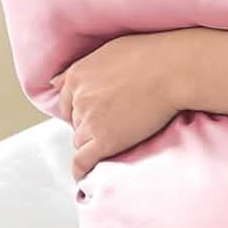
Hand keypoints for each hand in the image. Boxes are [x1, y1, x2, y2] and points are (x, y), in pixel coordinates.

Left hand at [50, 32, 189, 183]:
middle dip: (90, 125)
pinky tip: (84, 176)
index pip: (67, 102)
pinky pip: (82, 161)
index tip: (95, 115)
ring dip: (93, 143)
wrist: (174, 70)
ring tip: (114, 143)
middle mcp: (79, 98)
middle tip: (113, 125)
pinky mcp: (105, 141)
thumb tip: (54, 81)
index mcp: (78, 75)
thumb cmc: (151, 55)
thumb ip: (82, 69)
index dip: (80, 111)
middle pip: (76, 122)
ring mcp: (90, 120)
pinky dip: (81, 170)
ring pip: (80, 141)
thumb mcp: (108, 51)